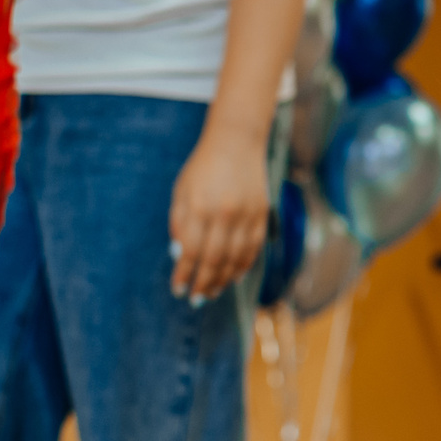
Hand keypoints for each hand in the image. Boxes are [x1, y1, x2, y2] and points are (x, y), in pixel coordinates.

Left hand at [168, 127, 270, 301]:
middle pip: (214, 260)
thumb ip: (180, 222)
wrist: (236, 142)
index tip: (178, 289)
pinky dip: (243, 266)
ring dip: (223, 280)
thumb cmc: (203, 167)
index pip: (191, 251)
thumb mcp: (182, 190)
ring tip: (212, 292)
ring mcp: (246, 215)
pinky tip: (234, 276)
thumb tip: (180, 255)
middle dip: (203, 283)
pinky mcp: (262, 214)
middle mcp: (224, 213)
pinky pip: (253, 248)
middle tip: (196, 298)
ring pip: (236, 259)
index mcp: (200, 207)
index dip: (184, 274)